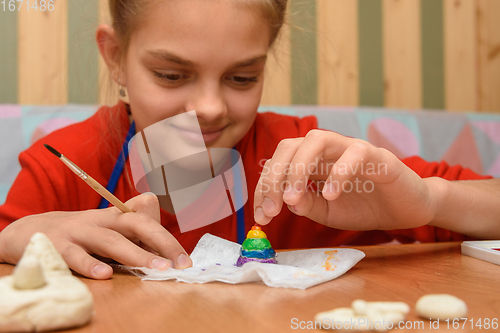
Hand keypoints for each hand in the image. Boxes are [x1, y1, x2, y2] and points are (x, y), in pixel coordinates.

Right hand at [0, 193, 191, 278]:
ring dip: (134, 253)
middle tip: (177, 264)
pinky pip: (73, 256)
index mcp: (113, 218)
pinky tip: (104, 274)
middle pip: (134, 224)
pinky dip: (88, 264)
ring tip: (155, 267)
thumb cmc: (78, 234)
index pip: (145, 221)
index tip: (184, 260)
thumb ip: (130, 229)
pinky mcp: (56, 247)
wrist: (30, 230)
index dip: (166, 238)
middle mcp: (99, 221)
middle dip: (160, 241)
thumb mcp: (105, 227)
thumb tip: (159, 232)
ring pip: (109, 240)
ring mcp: (78, 232)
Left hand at [254, 130, 441, 230]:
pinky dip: (338, 173)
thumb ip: (306, 205)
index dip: (265, 187)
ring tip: (293, 198)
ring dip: (299, 168)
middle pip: (290, 146)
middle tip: (272, 208)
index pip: (279, 164)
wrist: (406, 211)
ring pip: (317, 140)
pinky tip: (330, 195)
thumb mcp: (326, 213)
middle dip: (274, 177)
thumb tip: (285, 200)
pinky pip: (354, 154)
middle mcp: (327, 150)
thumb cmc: (364, 207)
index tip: (261, 215)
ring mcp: (351, 149)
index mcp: (312, 162)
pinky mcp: (377, 155)